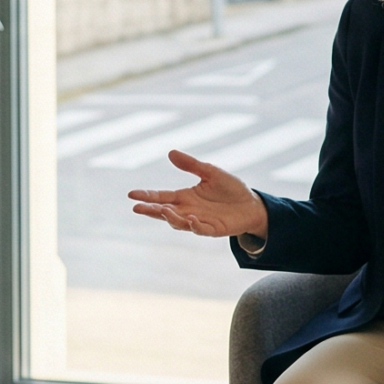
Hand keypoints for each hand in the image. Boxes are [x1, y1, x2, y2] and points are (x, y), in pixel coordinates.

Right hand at [128, 150, 270, 239]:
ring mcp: (200, 221)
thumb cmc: (230, 189)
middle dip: (151, 211)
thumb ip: (191, 165)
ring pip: (180, 223)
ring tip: (163, 210)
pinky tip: (192, 219)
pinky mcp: (213, 229)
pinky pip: (201, 230)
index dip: (147, 196)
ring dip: (171, 218)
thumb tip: (170, 153)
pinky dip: (195, 226)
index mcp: (185, 197)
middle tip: (137, 208)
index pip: (162, 196)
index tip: (131, 194)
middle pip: (165, 212)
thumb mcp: (210, 172)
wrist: (251, 204)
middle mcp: (188, 210)